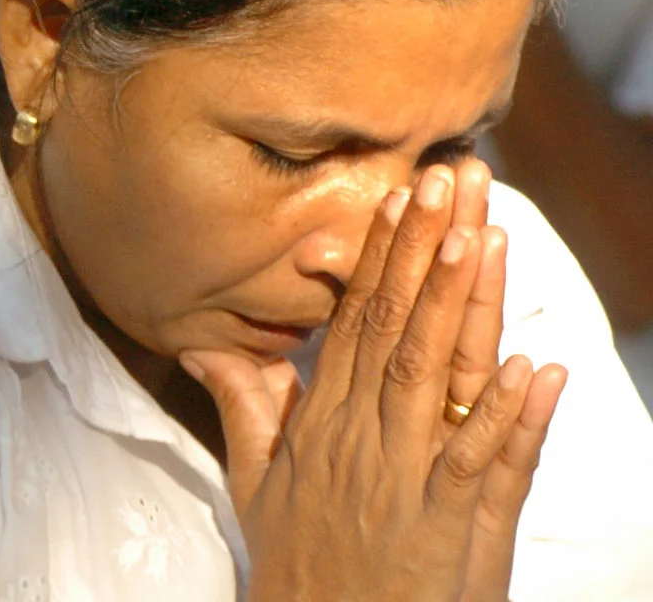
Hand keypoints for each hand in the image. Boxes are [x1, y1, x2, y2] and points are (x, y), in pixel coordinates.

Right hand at [187, 161, 565, 601]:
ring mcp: (406, 478)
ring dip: (461, 305)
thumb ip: (244, 405)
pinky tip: (538, 369)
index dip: (381, 255)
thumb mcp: (255, 481)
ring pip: (435, 375)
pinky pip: (486, 462)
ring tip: (483, 238)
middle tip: (450, 180)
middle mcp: (361, 438)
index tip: (401, 194)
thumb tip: (204, 345)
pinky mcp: (451, 526)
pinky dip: (511, 415)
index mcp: (322, 422)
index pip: (354, 319)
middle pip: (395, 327)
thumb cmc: (298, 568)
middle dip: (425, 249)